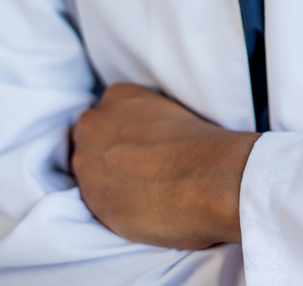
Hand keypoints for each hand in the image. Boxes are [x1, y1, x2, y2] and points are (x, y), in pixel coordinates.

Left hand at [71, 83, 259, 249]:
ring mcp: (88, 160)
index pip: (105, 117)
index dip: (121, 138)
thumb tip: (140, 144)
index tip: (140, 151)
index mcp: (118, 95)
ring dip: (108, 182)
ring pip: (89, 173)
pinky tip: (139, 207)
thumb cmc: (205, 148)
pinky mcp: (91, 198)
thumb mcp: (170, 114)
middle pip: (90, 142)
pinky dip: (112, 207)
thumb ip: (144, 123)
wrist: (214, 178)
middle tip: (140, 173)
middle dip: (108, 156)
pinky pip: (96, 203)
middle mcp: (95, 122)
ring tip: (143, 193)